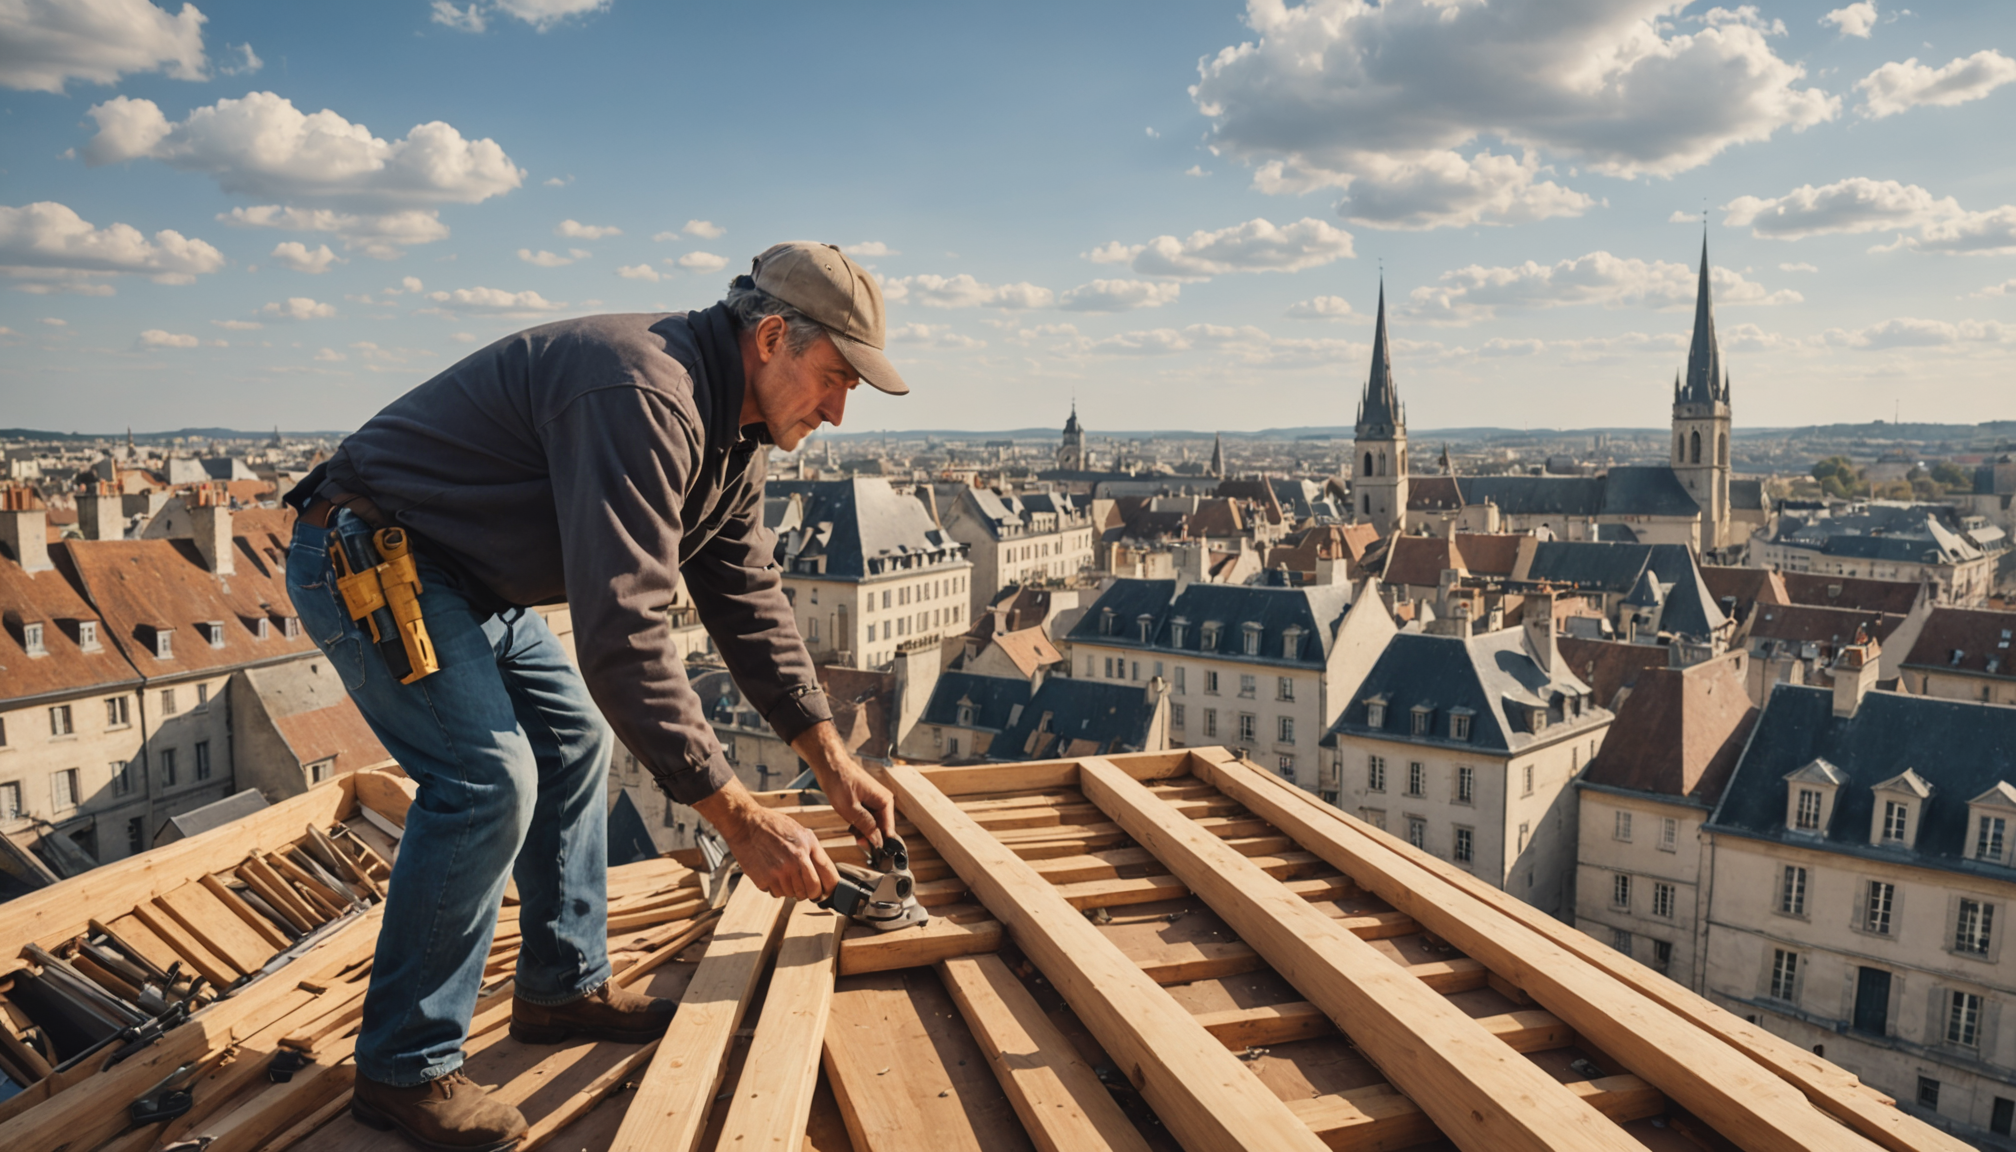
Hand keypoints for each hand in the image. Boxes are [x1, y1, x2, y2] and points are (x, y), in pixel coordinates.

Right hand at [691, 779, 838, 899]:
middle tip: (803, 885)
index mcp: (807, 848)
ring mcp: (779, 873)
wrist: (745, 824)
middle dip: (810, 891)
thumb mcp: (801, 832)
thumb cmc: (774, 826)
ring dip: (791, 888)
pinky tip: (771, 872)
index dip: (830, 888)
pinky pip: (776, 893)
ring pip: (793, 895)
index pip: (829, 877)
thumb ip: (814, 852)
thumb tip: (825, 875)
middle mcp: (795, 862)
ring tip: (783, 872)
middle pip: (812, 891)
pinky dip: (776, 887)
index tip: (827, 891)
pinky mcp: (764, 880)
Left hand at [792, 721, 896, 848]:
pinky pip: (868, 817)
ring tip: (851, 827)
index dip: (881, 844)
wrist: (829, 765)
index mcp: (885, 801)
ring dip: (863, 829)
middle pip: (881, 828)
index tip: (875, 856)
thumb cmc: (839, 781)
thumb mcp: (851, 809)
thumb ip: (866, 826)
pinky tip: (850, 821)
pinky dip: (859, 822)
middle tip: (857, 841)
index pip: (889, 830)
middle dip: (869, 836)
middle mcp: (884, 800)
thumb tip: (878, 841)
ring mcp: (876, 800)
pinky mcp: (868, 800)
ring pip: (873, 823)